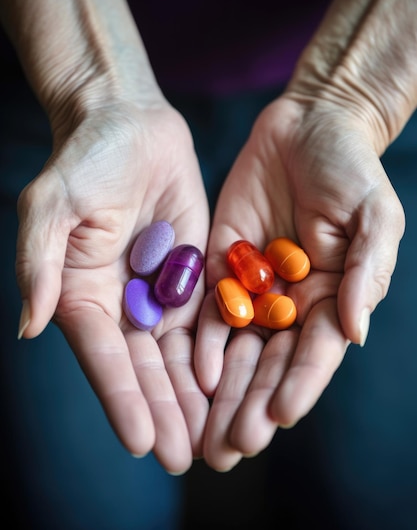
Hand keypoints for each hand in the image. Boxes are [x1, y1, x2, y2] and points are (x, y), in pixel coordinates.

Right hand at [1, 0, 210, 474]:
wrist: (129, 125)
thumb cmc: (85, 159)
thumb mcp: (51, 205)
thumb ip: (38, 263)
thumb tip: (29, 325)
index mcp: (81, 294)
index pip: (103, 356)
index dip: (122, 398)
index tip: (143, 441)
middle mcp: (121, 302)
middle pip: (144, 367)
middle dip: (165, 411)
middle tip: (188, 457)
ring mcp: (159, 290)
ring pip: (178, 354)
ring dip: (194, 397)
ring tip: (216, 437)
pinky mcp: (194, 272)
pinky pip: (207, 320)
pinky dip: (217, 354)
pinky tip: (234, 385)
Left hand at [195, 94, 403, 470]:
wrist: (309, 127)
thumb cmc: (351, 169)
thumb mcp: (374, 216)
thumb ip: (367, 273)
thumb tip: (355, 334)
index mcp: (334, 297)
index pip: (316, 353)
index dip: (299, 385)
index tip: (281, 416)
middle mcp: (293, 302)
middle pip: (271, 363)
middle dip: (253, 404)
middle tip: (232, 447)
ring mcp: (255, 286)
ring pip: (238, 348)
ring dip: (223, 390)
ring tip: (208, 432)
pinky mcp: (222, 263)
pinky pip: (211, 308)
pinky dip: (203, 340)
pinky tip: (194, 370)